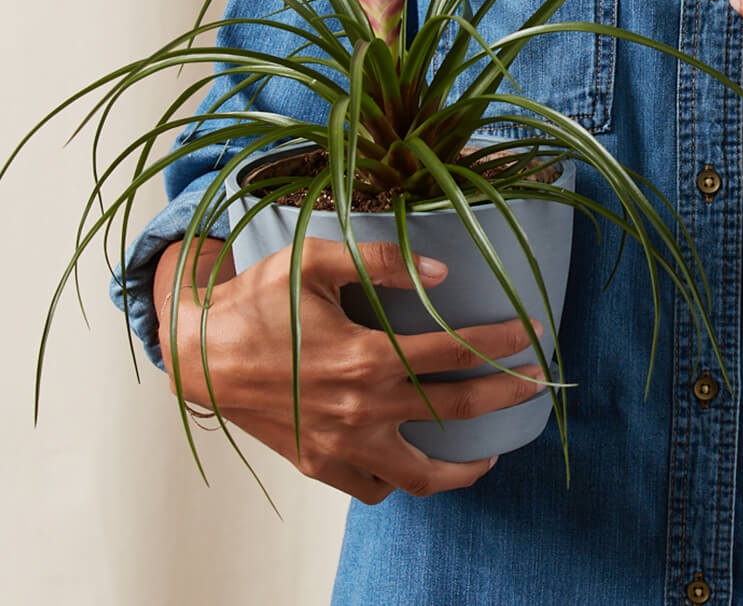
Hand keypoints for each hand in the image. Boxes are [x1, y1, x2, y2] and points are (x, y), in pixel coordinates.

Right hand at [154, 236, 546, 503]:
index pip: (455, 352)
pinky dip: (404, 479)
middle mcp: (359, 410)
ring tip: (492, 453)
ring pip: (421, 475)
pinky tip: (420, 459)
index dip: (502, 342)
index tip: (535, 334)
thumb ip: (380, 260)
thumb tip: (441, 273)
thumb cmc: (256, 301)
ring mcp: (340, 446)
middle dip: (505, 397)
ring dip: (465, 468)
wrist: (198, 355)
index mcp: (364, 357)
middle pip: (455, 413)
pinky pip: (375, 488)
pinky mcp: (319, 465)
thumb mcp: (313, 260)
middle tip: (537, 385)